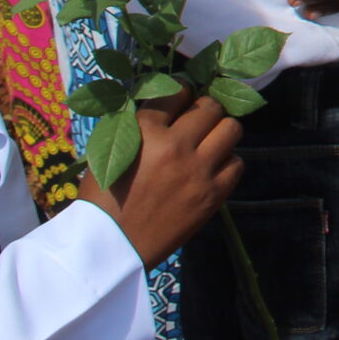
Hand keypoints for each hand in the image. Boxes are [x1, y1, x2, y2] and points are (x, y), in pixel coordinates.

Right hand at [75, 95, 243, 266]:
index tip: (180, 99)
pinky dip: (226, 161)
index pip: (177, 92)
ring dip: (220, 131)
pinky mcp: (212, 195)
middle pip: (211, 106)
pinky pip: (236, 163)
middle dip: (204, 109)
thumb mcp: (107, 152)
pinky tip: (211, 168)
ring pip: (231, 129)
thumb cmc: (102, 199)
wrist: (110, 247)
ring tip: (207, 141)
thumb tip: (164, 102)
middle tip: (196, 121)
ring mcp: (198, 171)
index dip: (180, 92)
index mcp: (146, 133)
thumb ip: (136, 124)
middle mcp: (176, 146)